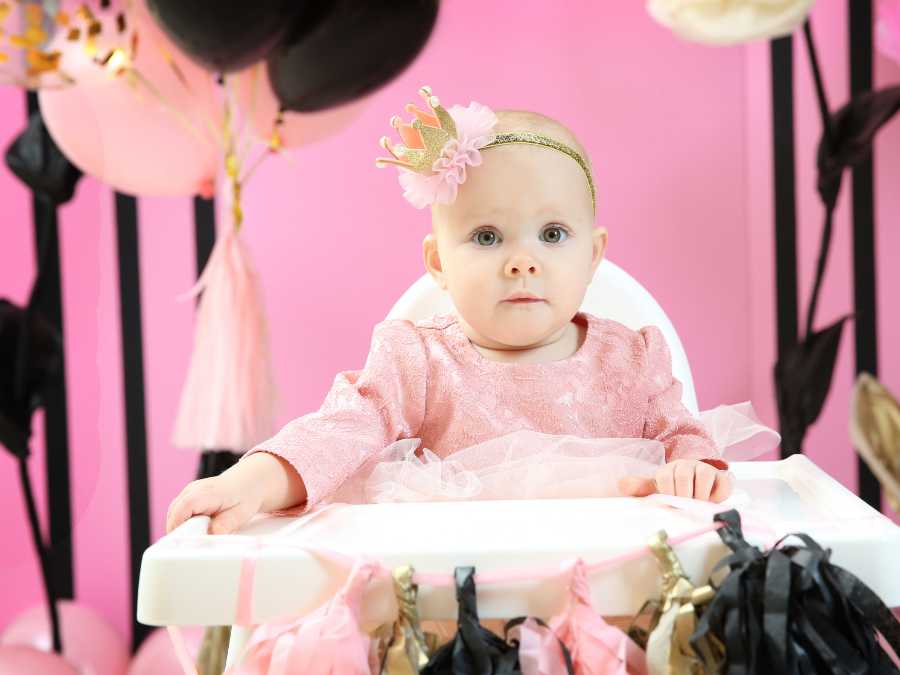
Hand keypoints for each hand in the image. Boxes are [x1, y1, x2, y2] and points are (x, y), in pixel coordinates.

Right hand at [166, 452, 305, 534]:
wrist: (249, 481)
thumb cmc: (245, 496)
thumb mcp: (241, 513)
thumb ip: (225, 524)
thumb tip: (211, 534)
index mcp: (206, 493)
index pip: (183, 508)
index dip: (178, 526)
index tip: (182, 542)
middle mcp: (194, 489)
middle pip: (174, 512)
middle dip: (178, 530)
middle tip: (190, 544)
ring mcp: (189, 490)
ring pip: (174, 512)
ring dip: (180, 526)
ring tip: (195, 536)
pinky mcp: (188, 495)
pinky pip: (178, 511)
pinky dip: (183, 521)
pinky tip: (195, 528)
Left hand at [617, 459, 732, 501]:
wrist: (696, 486)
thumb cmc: (673, 489)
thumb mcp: (656, 488)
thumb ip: (641, 487)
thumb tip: (622, 484)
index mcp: (669, 469)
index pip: (665, 476)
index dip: (667, 493)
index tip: (670, 506)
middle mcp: (688, 466)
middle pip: (684, 475)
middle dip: (683, 495)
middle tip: (684, 507)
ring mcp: (706, 470)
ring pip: (705, 475)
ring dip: (701, 495)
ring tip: (697, 505)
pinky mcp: (723, 478)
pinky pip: (724, 484)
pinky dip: (719, 495)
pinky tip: (713, 503)